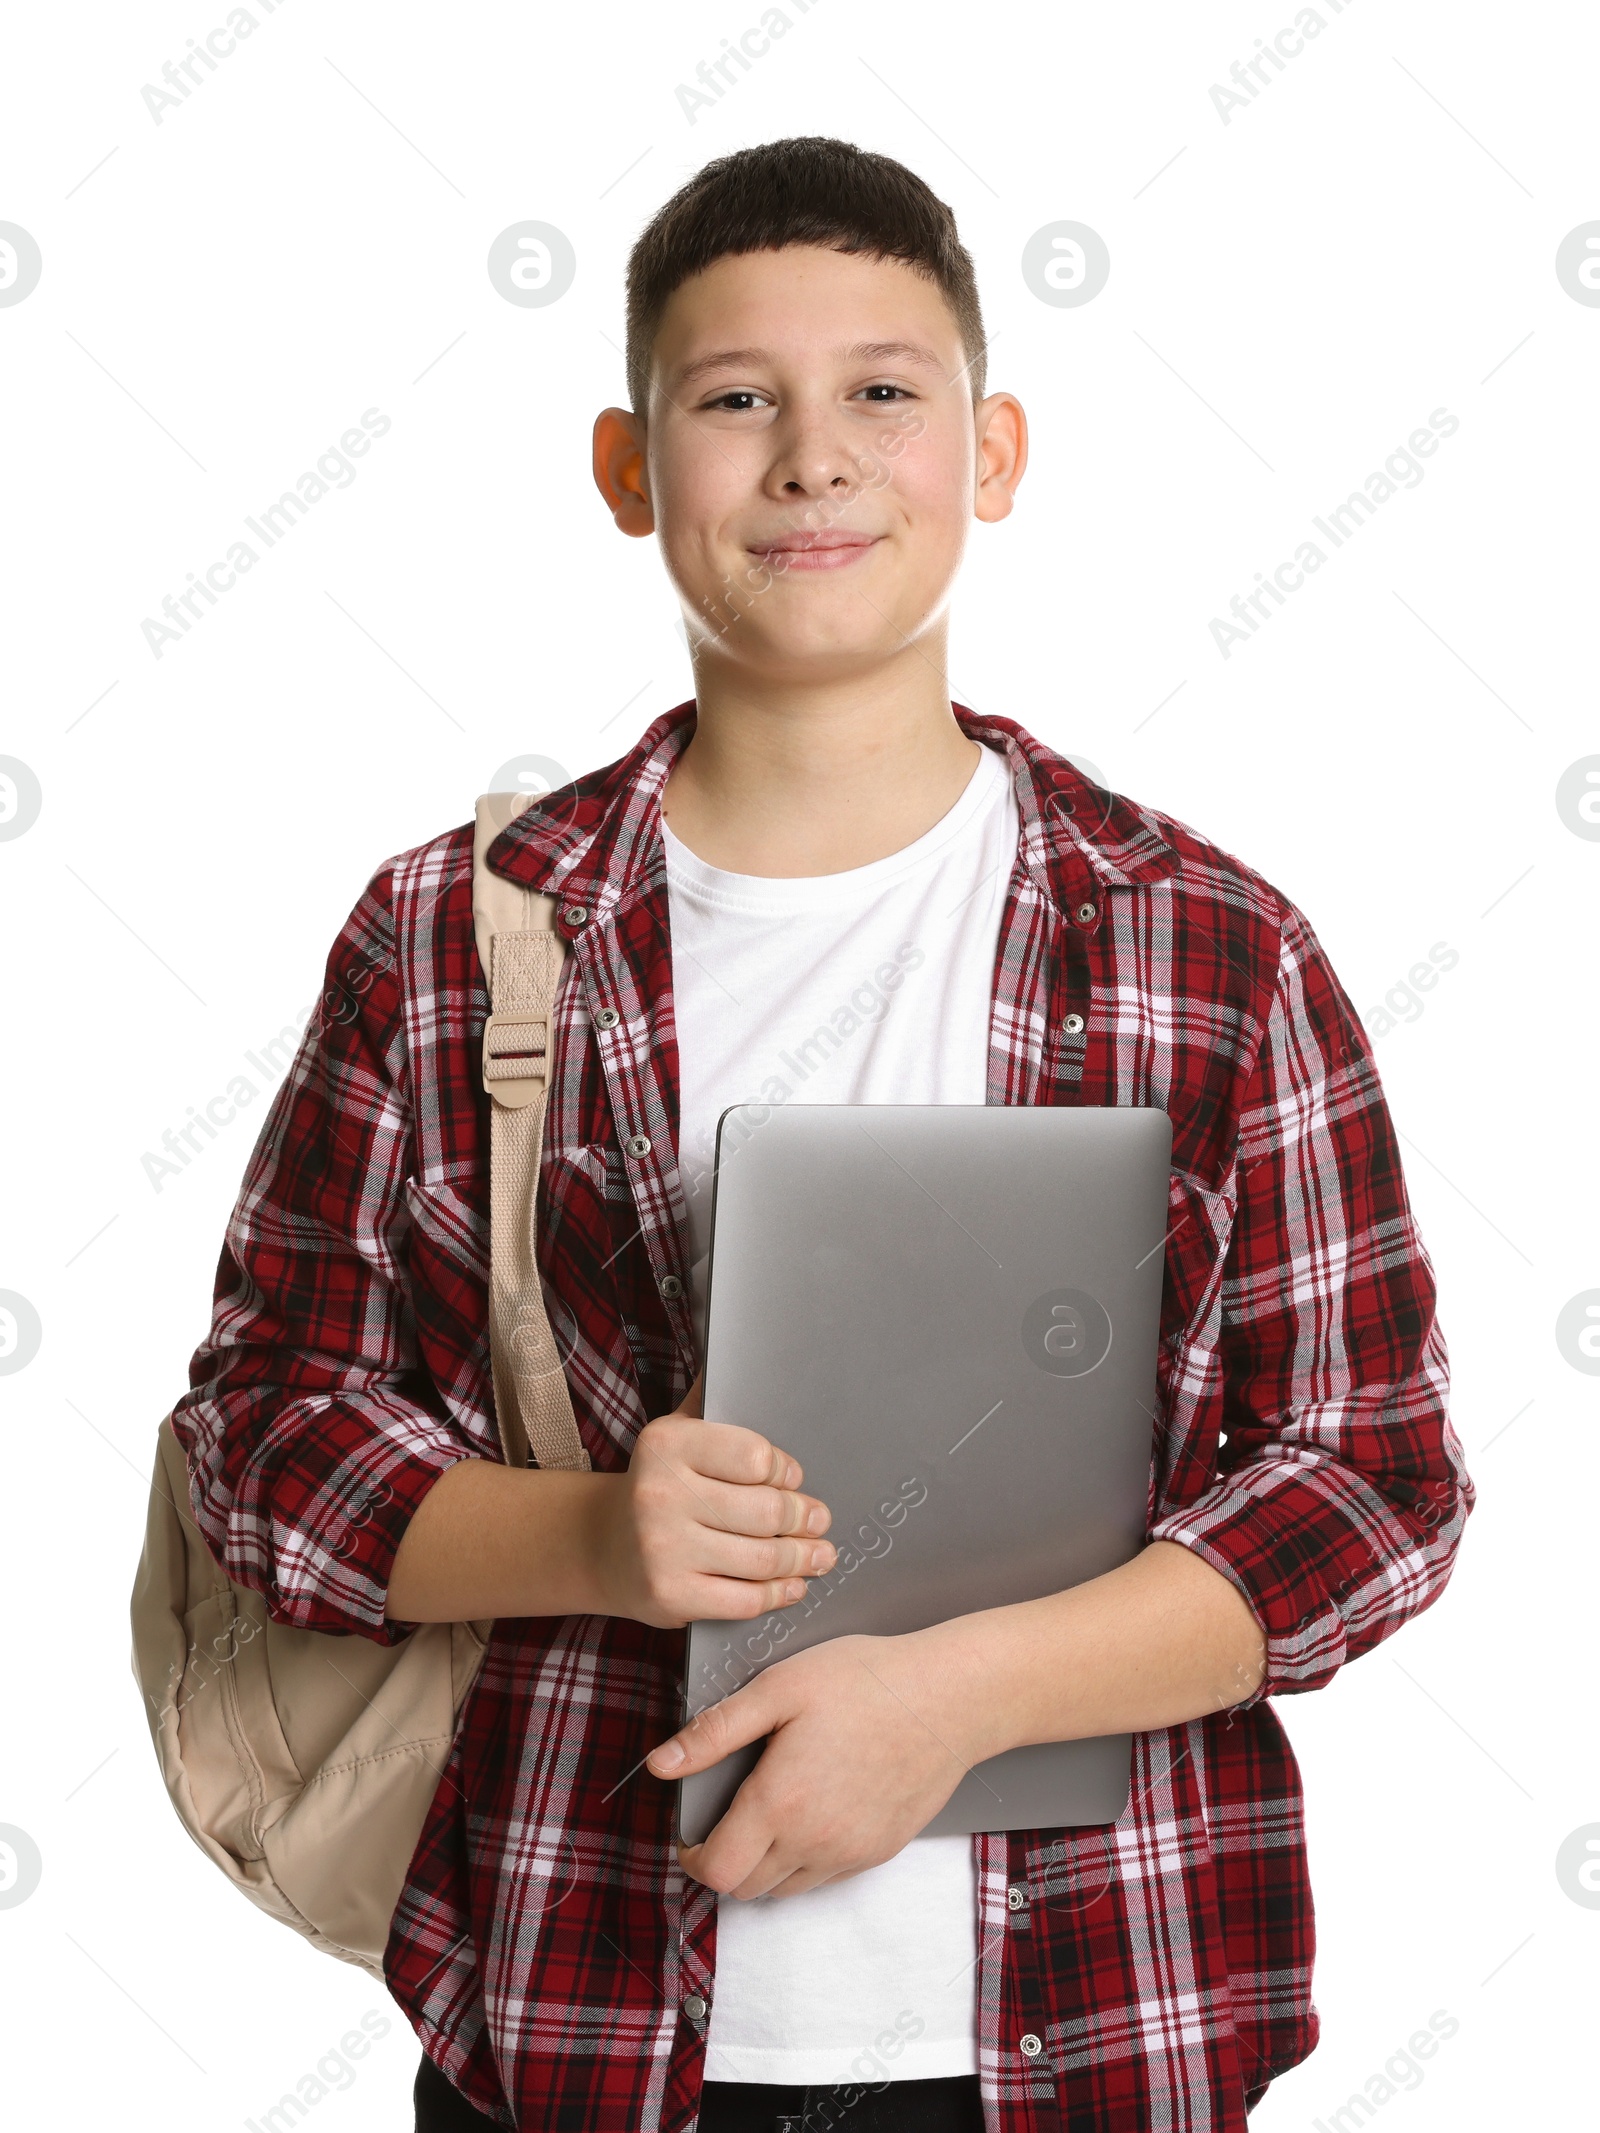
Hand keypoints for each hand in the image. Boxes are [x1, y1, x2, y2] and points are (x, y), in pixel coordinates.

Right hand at [593, 1379, 837, 1629]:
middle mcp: (660, 1495)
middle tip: (819, 1520)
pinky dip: (778, 1594)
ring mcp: (664, 1550)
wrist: (603, 1547)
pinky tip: (793, 1585)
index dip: (785, 1470)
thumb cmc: (657, 1484)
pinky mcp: (671, 1596)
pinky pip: (744, 1600)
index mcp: (667, 1446)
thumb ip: (708, 1402)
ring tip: (819, 1554)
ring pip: (761, 1558)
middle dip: (803, 1518)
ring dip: (801, 1559)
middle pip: (765, 1511)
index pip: (754, 1457)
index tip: (795, 1479)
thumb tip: (736, 1353)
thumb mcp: (674, 1434)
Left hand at [645, 1630, 979, 1898]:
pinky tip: (813, 1811)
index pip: (717, 1870)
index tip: (689, 1834)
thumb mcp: (779, 1688)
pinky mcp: (879, 1852)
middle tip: (724, 1820)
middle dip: (725, 1861)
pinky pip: (826, 1876)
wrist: (951, 1697)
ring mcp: (850, 1854)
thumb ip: (715, 1731)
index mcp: (779, 1804)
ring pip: (786, 1888)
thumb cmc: (867, 1682)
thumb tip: (661, 1763)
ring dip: (765, 1865)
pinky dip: (805, 1859)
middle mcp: (813, 1843)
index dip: (692, 1857)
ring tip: (768, 1812)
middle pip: (747, 1888)